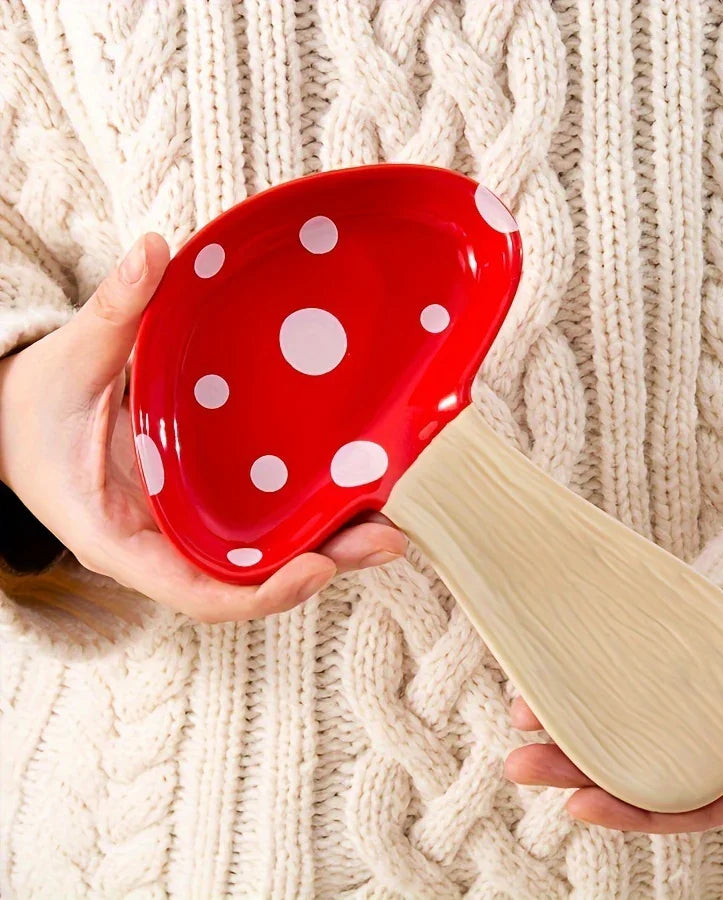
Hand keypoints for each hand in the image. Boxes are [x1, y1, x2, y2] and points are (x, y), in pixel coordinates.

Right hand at [0, 234, 405, 622]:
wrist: (14, 422)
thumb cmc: (32, 408)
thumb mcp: (68, 365)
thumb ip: (113, 315)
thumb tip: (151, 251)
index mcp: (119, 536)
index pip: (197, 590)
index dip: (261, 591)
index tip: (317, 566)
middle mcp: (162, 545)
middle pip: (251, 577)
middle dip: (322, 565)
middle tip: (388, 540)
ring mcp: (187, 528)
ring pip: (264, 554)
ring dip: (328, 543)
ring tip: (390, 522)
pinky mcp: (203, 504)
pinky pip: (258, 522)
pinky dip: (304, 514)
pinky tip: (350, 489)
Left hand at [504, 631, 722, 832]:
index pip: (682, 802)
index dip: (629, 811)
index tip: (576, 806)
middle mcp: (710, 740)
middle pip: (636, 765)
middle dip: (576, 769)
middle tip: (519, 761)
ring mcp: (691, 702)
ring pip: (624, 723)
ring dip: (573, 722)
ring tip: (521, 712)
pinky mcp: (679, 663)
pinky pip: (630, 679)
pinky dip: (594, 680)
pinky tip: (556, 671)